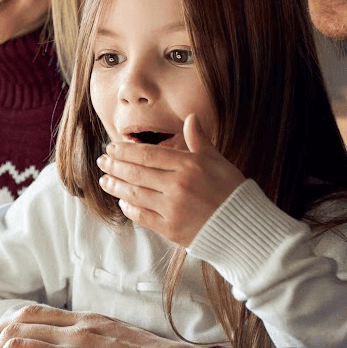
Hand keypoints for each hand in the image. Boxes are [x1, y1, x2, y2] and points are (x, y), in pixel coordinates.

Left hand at [97, 113, 245, 247]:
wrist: (244, 227)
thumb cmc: (232, 191)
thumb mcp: (218, 160)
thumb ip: (199, 140)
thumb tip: (191, 117)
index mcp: (189, 166)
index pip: (148, 154)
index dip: (126, 150)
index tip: (112, 147)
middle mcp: (178, 186)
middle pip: (137, 172)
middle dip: (115, 165)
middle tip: (102, 160)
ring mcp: (173, 209)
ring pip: (135, 194)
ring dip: (116, 186)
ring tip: (105, 179)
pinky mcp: (171, 230)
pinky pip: (143, 217)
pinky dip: (130, 209)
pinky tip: (122, 202)